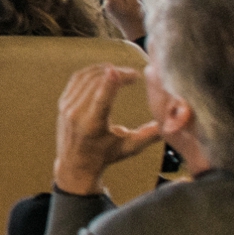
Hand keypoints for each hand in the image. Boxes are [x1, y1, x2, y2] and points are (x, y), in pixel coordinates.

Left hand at [52, 65, 158, 194]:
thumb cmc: (105, 156)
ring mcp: (67, 106)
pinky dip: (92, 72)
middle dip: (117, 74)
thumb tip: (170, 124)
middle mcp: (76, 114)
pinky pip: (77, 79)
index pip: (101, 100)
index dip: (109, 83)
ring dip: (105, 70)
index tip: (118, 70)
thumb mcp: (130, 147)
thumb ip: (150, 134)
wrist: (75, 164)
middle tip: (133, 74)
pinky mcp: (63, 102)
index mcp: (92, 126)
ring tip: (123, 73)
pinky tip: (106, 72)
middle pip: (96, 82)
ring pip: (86, 77)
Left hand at [101, 0, 145, 41]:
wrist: (136, 34)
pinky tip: (129, 11)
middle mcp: (107, 6)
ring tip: (131, 7)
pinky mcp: (112, 15)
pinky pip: (116, 5)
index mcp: (110, 1)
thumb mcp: (133, 1)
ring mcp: (109, 11)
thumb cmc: (135, 19)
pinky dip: (122, 5)